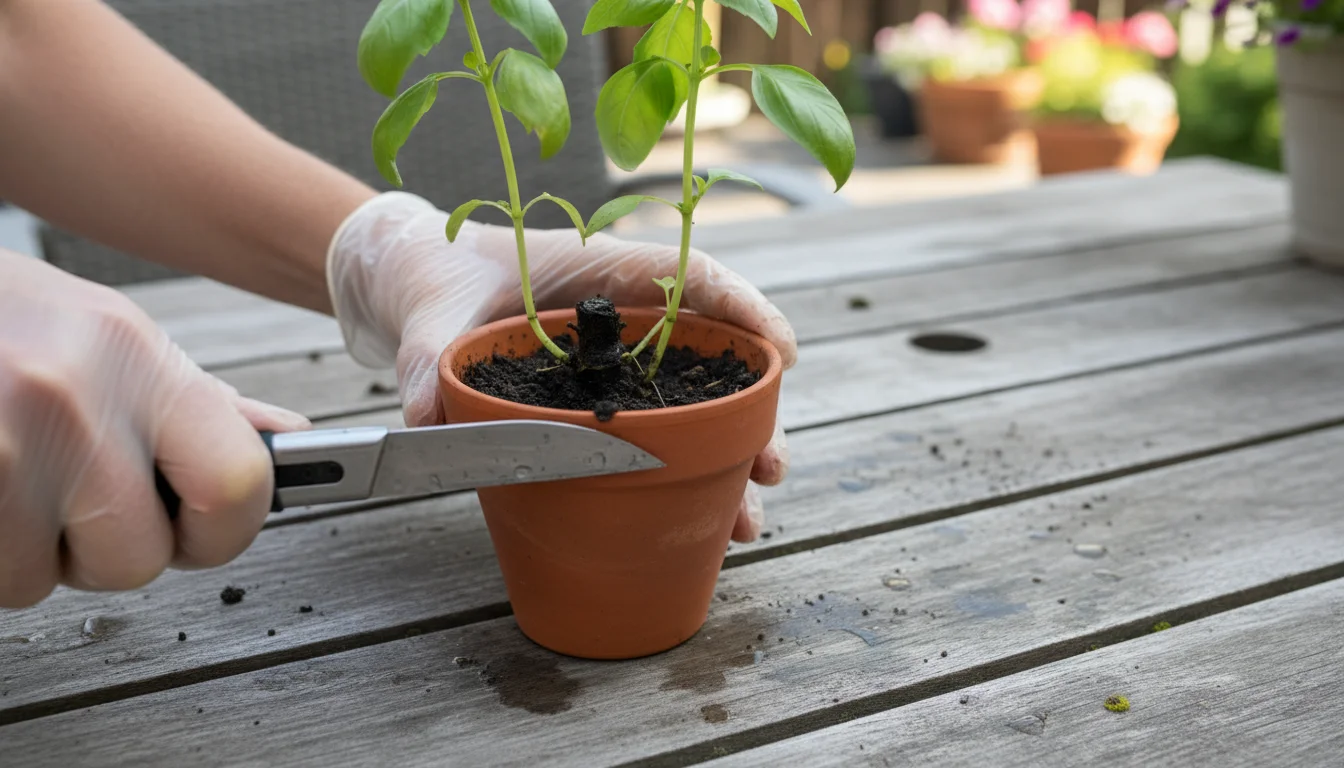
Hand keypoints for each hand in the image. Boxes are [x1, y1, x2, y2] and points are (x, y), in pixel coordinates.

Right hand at [0, 253, 309, 608]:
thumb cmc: (0, 320)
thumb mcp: (107, 335)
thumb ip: (192, 400)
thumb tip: (284, 438)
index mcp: (137, 358)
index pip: (237, 482)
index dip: (226, 528)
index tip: (203, 529)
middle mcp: (72, 398)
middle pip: (137, 558)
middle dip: (103, 548)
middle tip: (68, 498)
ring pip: (41, 581)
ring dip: (24, 551)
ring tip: (8, 479)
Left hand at [327, 192, 795, 541]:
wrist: (416, 277)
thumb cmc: (437, 276)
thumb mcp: (431, 313)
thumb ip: (430, 361)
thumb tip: (424, 422)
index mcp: (599, 272)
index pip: (691, 277)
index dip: (746, 310)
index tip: (783, 354)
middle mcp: (625, 316)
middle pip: (711, 357)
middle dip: (751, 413)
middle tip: (770, 466)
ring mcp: (620, 358)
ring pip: (694, 403)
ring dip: (729, 458)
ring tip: (746, 518)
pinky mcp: (603, 393)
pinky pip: (659, 425)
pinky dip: (690, 469)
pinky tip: (707, 517)